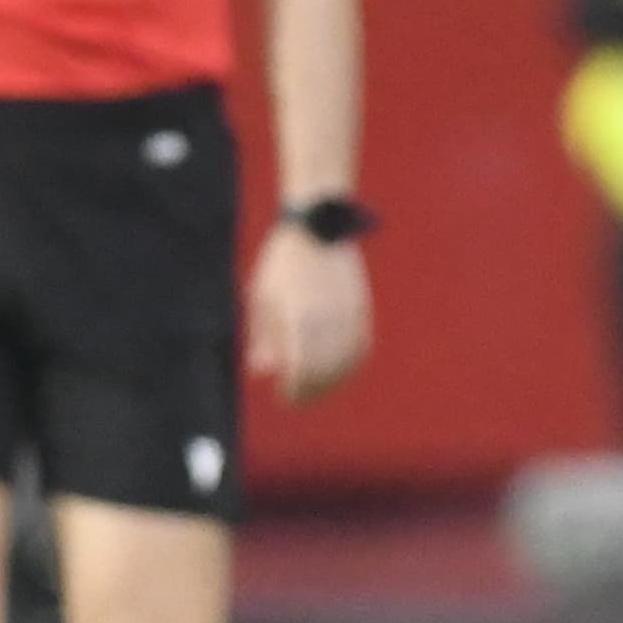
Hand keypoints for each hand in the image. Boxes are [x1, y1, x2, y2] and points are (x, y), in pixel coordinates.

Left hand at [248, 223, 371, 402]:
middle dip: (310, 391)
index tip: (284, 397)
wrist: (316, 224)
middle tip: (296, 398)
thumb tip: (262, 372)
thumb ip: (263, 337)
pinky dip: (351, 364)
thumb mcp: (261, 297)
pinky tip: (338, 369)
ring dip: (331, 381)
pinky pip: (361, 345)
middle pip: (324, 371)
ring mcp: (347, 311)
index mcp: (298, 316)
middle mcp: (326, 317)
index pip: (300, 370)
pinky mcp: (360, 305)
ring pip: (346, 362)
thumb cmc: (281, 263)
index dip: (293, 391)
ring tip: (316, 387)